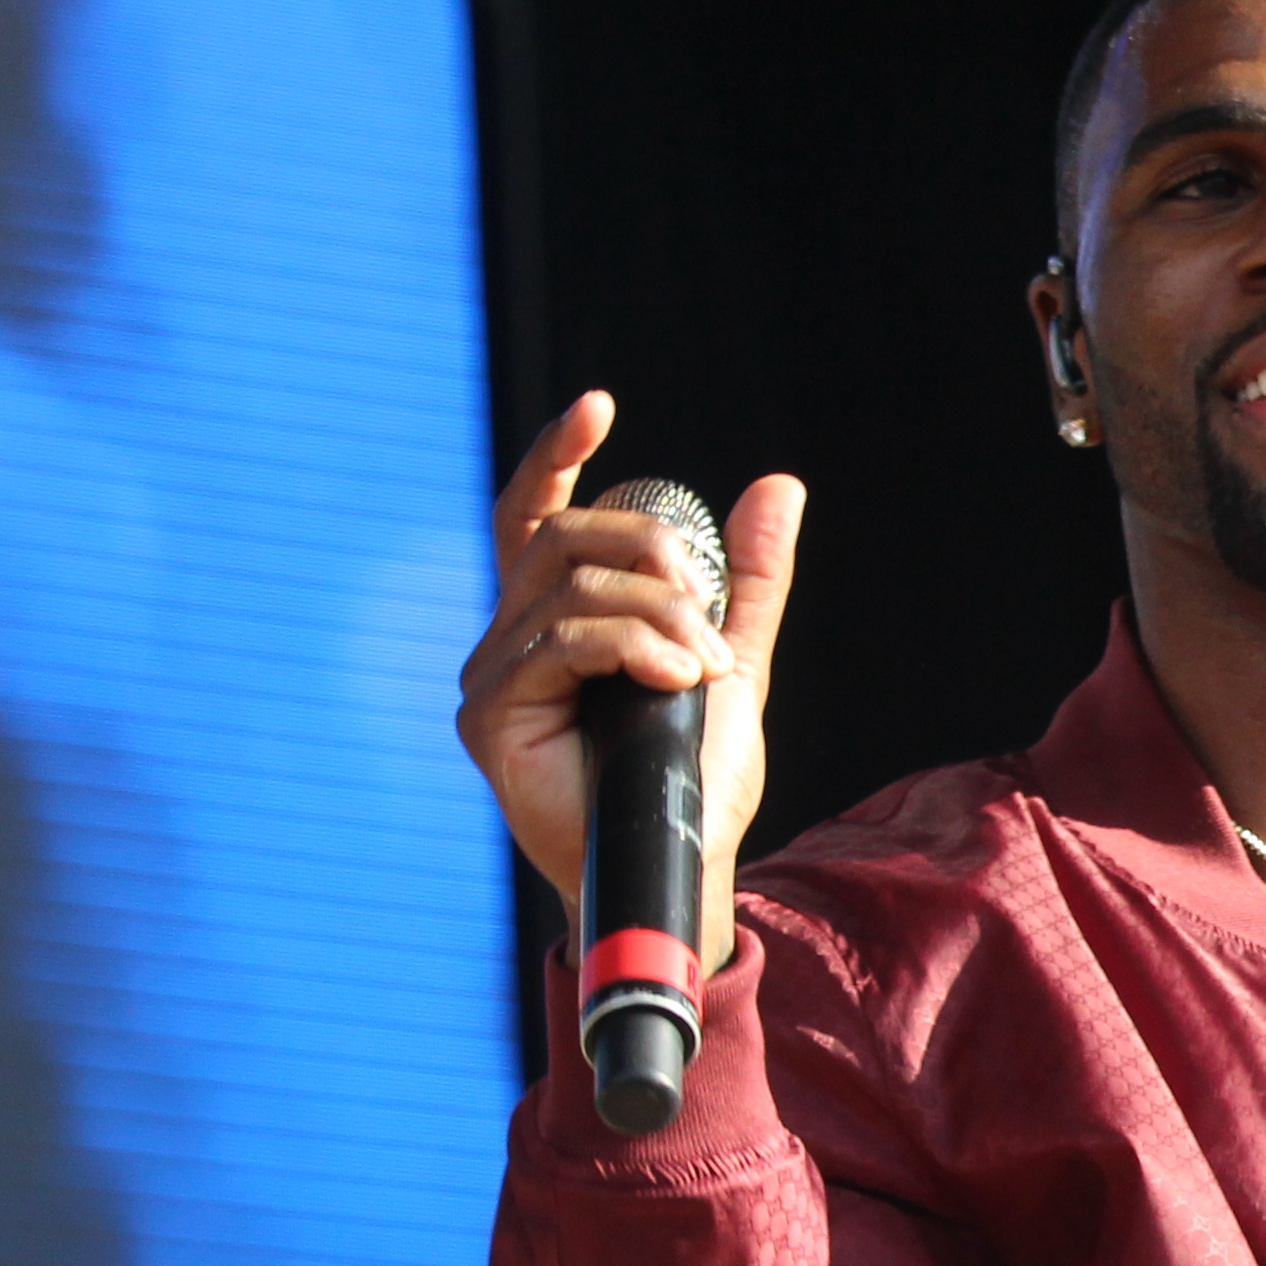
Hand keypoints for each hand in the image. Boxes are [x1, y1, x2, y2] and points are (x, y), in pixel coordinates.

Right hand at [455, 392, 806, 959]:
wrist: (686, 860)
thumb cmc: (695, 774)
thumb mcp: (729, 655)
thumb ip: (745, 579)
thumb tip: (777, 487)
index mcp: (556, 617)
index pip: (538, 515)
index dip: (556, 455)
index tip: (597, 406)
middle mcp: (510, 637)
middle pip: (566, 537)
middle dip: (652, 552)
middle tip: (710, 613)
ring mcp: (492, 675)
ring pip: (572, 586)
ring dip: (659, 613)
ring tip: (705, 665)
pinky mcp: (489, 715)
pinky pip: (562, 640)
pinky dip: (632, 645)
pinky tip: (676, 674)